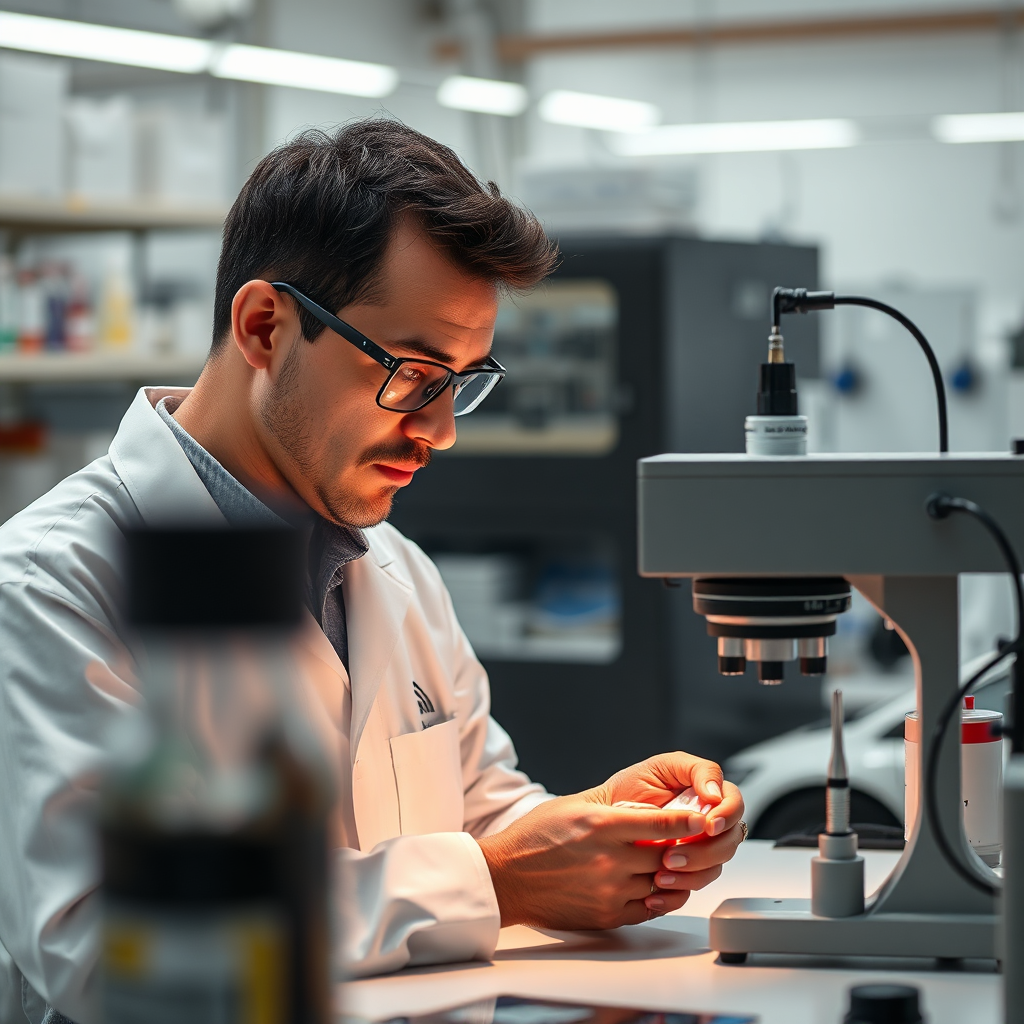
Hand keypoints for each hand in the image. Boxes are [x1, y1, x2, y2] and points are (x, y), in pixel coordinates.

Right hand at [476, 752, 743, 929]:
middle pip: (666, 856)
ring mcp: (609, 890)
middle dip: (679, 849)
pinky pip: (648, 909)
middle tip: (689, 842)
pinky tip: (657, 887)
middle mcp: (609, 860)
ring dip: (669, 874)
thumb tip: (647, 806)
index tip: (701, 820)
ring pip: (661, 883)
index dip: (686, 823)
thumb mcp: (571, 805)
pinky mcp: (606, 915)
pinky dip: (658, 898)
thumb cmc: (534, 838)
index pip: (661, 825)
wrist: (506, 878)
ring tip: (671, 864)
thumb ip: (611, 807)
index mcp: (601, 826)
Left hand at [597, 752, 744, 908]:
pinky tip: (660, 887)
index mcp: (709, 797)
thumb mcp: (663, 766)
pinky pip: (692, 888)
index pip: (735, 807)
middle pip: (728, 843)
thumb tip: (716, 794)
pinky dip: (678, 891)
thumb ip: (697, 771)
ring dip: (692, 873)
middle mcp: (707, 825)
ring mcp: (696, 850)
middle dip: (705, 851)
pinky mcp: (683, 872)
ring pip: (713, 868)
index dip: (727, 817)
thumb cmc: (631, 786)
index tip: (710, 825)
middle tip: (676, 852)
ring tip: (663, 871)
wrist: (602, 814)